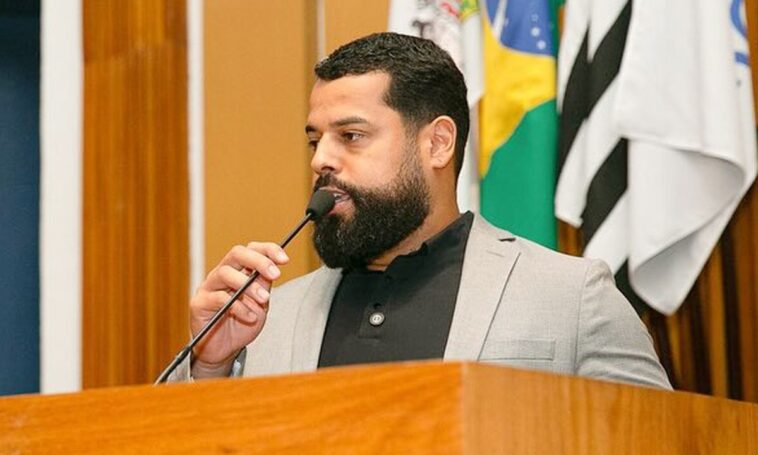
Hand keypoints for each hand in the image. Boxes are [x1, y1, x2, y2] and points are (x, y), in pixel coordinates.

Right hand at [189, 242, 288, 377]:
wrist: (225, 350)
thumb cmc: (242, 324)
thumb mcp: (261, 303)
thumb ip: (264, 285)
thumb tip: (274, 268)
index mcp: (238, 270)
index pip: (251, 249)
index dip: (268, 250)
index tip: (285, 259)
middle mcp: (222, 274)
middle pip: (237, 253)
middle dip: (259, 261)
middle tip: (275, 274)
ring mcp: (209, 287)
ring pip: (226, 273)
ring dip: (249, 286)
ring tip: (263, 300)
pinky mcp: (199, 303)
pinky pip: (219, 299)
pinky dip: (239, 307)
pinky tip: (250, 317)